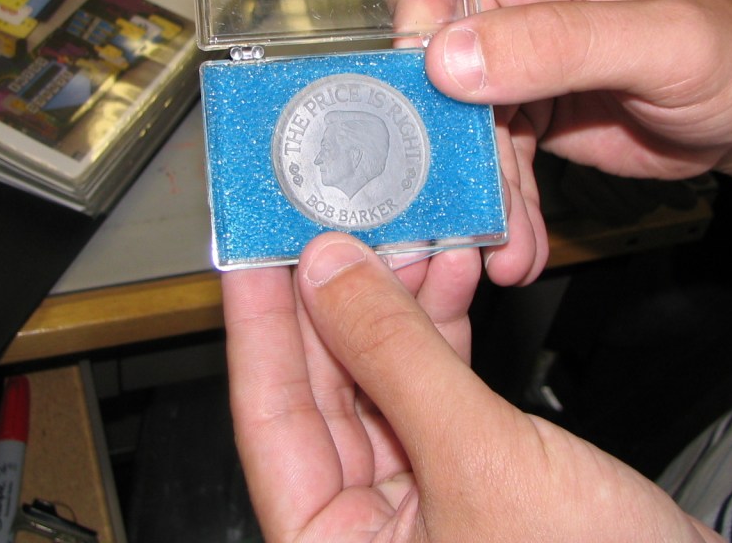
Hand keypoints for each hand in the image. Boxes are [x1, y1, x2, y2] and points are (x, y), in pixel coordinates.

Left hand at [224, 231, 725, 541]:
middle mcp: (361, 528)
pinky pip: (432, 387)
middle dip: (339, 298)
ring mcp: (416, 500)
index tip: (253, 246)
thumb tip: (327, 272)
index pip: (269, 414)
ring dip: (399, 304)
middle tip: (334, 219)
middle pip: (324, 388)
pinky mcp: (466, 474)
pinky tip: (451, 275)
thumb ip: (395, 357)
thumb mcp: (479, 457)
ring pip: (381, 379)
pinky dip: (441, 331)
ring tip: (414, 233)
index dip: (258, 322)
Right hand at [376, 0, 731, 256]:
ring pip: (451, 114)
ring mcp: (509, 55)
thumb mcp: (666, 41)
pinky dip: (499, 204)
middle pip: (423, 39)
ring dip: (469, 181)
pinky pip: (486, 158)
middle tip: (440, 178)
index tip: (421, 64)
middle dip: (430, 116)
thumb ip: (562, 41)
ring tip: (497, 241)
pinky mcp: (519, 112)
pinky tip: (516, 247)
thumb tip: (448, 59)